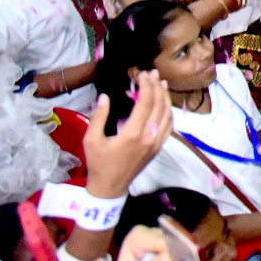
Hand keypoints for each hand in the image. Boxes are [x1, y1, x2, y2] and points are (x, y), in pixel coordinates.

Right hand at [84, 71, 173, 197]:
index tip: (143, 74)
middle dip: (157, 87)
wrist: (110, 187)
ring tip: (161, 83)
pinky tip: (165, 103)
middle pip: (159, 105)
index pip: (146, 103)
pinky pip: (169, 126)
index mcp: (133, 134)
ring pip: (168, 114)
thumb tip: (105, 97)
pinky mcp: (159, 147)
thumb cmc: (98, 163)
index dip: (147, 85)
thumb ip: (98, 117)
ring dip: (166, 97)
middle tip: (153, 73)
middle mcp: (149, 137)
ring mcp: (157, 143)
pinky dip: (169, 111)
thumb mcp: (91, 140)